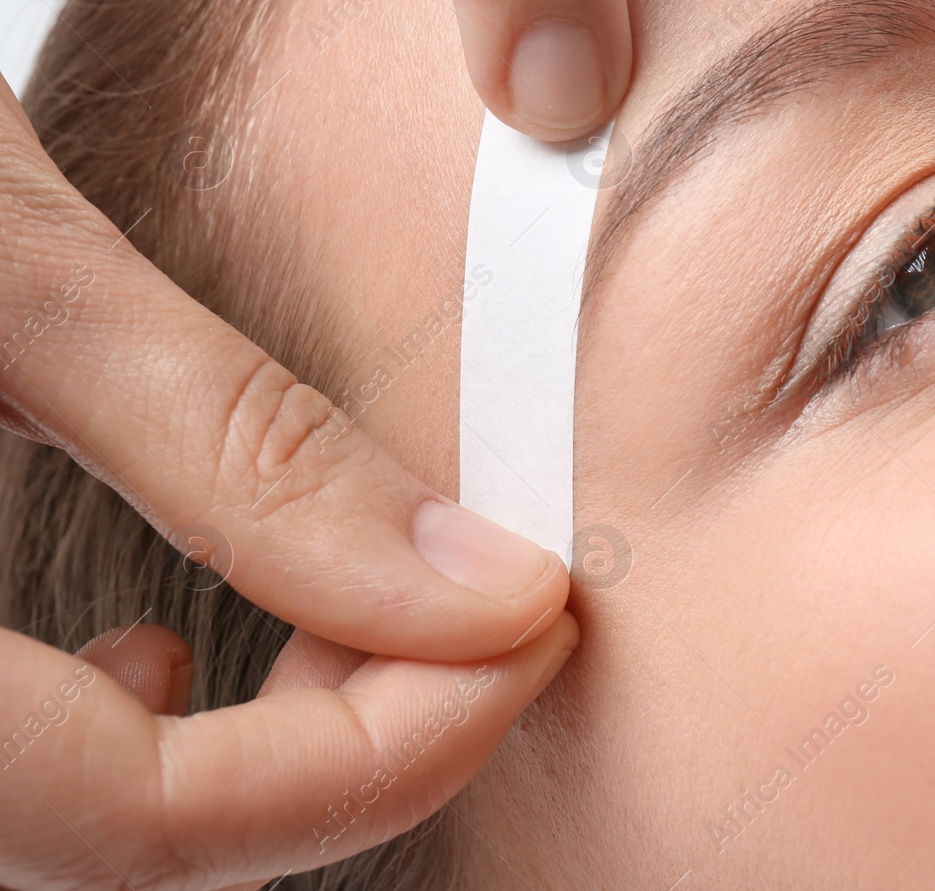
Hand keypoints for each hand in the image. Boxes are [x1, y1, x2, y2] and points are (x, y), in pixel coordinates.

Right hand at [0, 73, 576, 888]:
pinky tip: (160, 654)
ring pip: (52, 822)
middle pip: (99, 844)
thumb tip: (478, 587)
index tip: (532, 632)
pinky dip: (105, 728)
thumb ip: (232, 441)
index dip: (379, 753)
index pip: (132, 818)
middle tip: (477, 628)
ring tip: (358, 629)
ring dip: (236, 757)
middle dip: (329, 758)